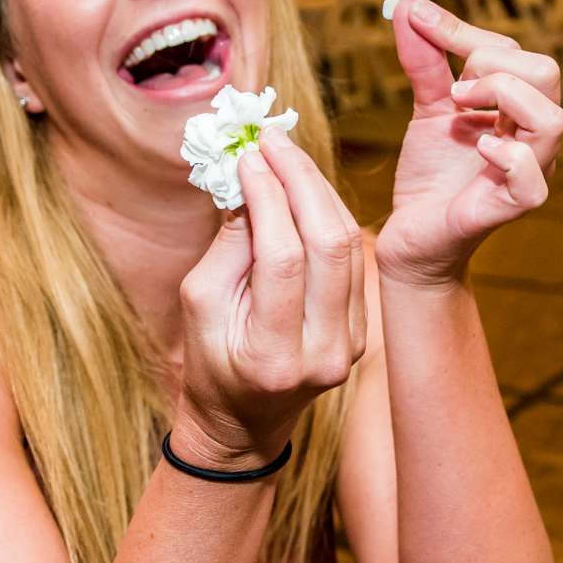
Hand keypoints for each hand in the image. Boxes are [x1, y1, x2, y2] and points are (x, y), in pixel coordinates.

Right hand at [174, 131, 366, 468]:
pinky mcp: (362, 329)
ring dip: (319, 190)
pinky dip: (330, 214)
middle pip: (331, 245)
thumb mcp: (200, 305)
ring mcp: (351, 342)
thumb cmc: (210, 362)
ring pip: (350, 244)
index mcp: (275, 356)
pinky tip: (305, 188)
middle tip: (273, 140)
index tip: (247, 156)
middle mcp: (324, 351)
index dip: (268, 199)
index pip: (283, 259)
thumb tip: (250, 179)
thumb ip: (229, 246)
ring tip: (286, 154)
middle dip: (302, 181)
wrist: (245, 421)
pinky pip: (353, 258)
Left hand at [374, 0, 562, 286]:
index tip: (420, 21)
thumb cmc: (430, 176)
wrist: (411, 236)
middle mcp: (532, 137)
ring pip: (551, 119)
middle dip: (492, 64)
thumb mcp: (427, 109)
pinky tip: (476, 148)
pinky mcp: (512, 206)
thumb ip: (424, 59)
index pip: (515, 52)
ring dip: (501, 97)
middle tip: (452, 87)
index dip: (467, 34)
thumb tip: (408, 7)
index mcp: (518, 109)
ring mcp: (529, 172)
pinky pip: (532, 177)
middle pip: (546, 74)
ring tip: (458, 107)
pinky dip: (505, 155)